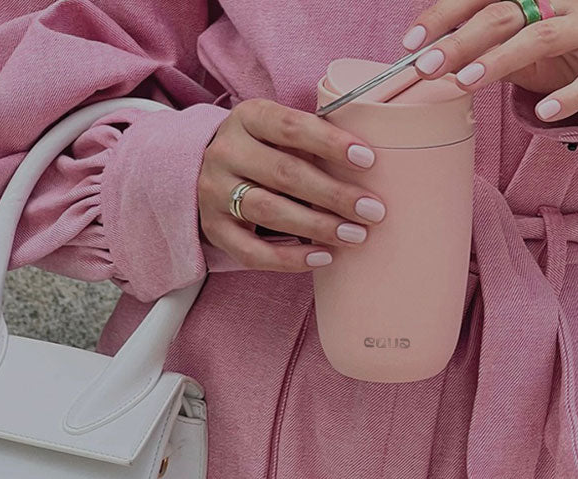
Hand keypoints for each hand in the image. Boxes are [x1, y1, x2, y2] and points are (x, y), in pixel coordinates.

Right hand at [198, 98, 387, 272]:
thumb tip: (368, 165)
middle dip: (334, 194)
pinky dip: (289, 260)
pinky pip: (252, 252)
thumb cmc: (262, 151)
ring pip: (270, 212)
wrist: (205, 173)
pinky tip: (322, 258)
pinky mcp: (214, 229)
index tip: (368, 160)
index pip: (291, 127)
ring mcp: (214, 193)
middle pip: (284, 174)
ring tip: (354, 235)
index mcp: (247, 118)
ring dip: (318, 227)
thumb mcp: (278, 133)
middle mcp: (225, 152)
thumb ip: (311, 141)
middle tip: (372, 211)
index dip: (330, 143)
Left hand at [401, 0, 577, 120]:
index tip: (411, 43)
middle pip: (503, 14)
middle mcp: (560, 2)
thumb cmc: (559, 48)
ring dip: (500, 60)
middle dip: (459, 41)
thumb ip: (479, 50)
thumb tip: (430, 61)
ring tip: (466, 83)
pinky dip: (570, 97)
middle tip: (426, 66)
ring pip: (540, 37)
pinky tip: (545, 112)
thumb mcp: (515, 45)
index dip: (443, 16)